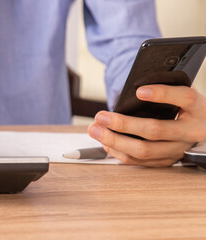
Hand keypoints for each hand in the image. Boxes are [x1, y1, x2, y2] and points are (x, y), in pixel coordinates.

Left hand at [88, 85, 205, 166]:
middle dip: (123, 124)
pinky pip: (139, 161)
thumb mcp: (182, 95)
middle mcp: (190, 131)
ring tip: (95, 130)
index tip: (139, 91)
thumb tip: (134, 90)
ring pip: (143, 150)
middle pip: (155, 130)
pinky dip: (118, 151)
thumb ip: (165, 91)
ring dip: (114, 140)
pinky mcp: (166, 161)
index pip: (183, 98)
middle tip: (101, 116)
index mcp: (197, 108)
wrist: (203, 129)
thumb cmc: (186, 108)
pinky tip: (105, 141)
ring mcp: (177, 149)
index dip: (161, 94)